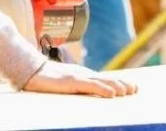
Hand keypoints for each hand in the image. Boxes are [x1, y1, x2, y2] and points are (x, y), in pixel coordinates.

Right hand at [23, 60, 137, 97]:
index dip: (119, 81)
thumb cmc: (46, 79)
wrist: (31, 71)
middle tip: (135, 88)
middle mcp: (82, 74)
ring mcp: (77, 76)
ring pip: (101, 80)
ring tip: (128, 91)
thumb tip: (89, 90)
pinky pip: (90, 85)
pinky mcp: (71, 81)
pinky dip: (103, 89)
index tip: (132, 86)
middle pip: (106, 78)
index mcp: (81, 74)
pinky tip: (112, 93)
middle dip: (122, 83)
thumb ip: (77, 85)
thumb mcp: (65, 82)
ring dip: (116, 86)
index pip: (104, 78)